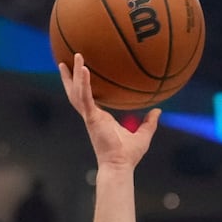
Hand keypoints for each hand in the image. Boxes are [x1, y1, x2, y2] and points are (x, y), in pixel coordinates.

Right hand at [59, 53, 159, 169]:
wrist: (120, 166)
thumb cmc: (129, 155)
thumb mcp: (143, 135)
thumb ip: (149, 122)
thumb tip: (158, 111)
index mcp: (100, 118)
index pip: (88, 98)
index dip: (82, 87)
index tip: (80, 74)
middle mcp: (92, 115)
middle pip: (76, 93)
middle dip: (69, 78)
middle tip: (63, 61)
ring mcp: (90, 116)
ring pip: (77, 91)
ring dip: (74, 74)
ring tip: (75, 55)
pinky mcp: (91, 118)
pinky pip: (85, 97)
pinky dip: (84, 83)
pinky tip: (84, 69)